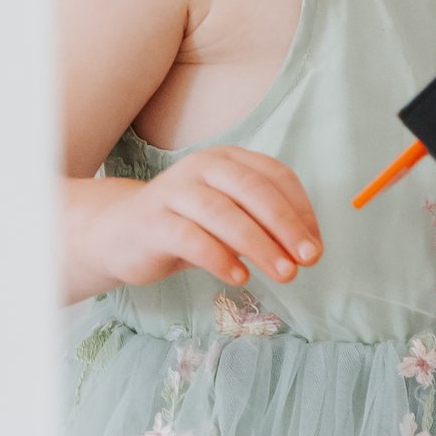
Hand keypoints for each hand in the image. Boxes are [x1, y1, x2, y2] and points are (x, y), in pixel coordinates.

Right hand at [66, 148, 322, 298]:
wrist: (120, 233)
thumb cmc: (187, 226)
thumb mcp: (229, 219)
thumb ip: (263, 226)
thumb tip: (307, 250)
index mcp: (227, 159)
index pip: (275, 175)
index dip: (301, 210)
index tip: (315, 245)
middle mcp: (201, 167)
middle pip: (253, 190)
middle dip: (286, 226)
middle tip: (309, 259)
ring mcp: (175, 192)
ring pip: (224, 214)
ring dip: (260, 245)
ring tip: (284, 274)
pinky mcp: (153, 222)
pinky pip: (191, 238)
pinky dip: (220, 258)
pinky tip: (239, 277)